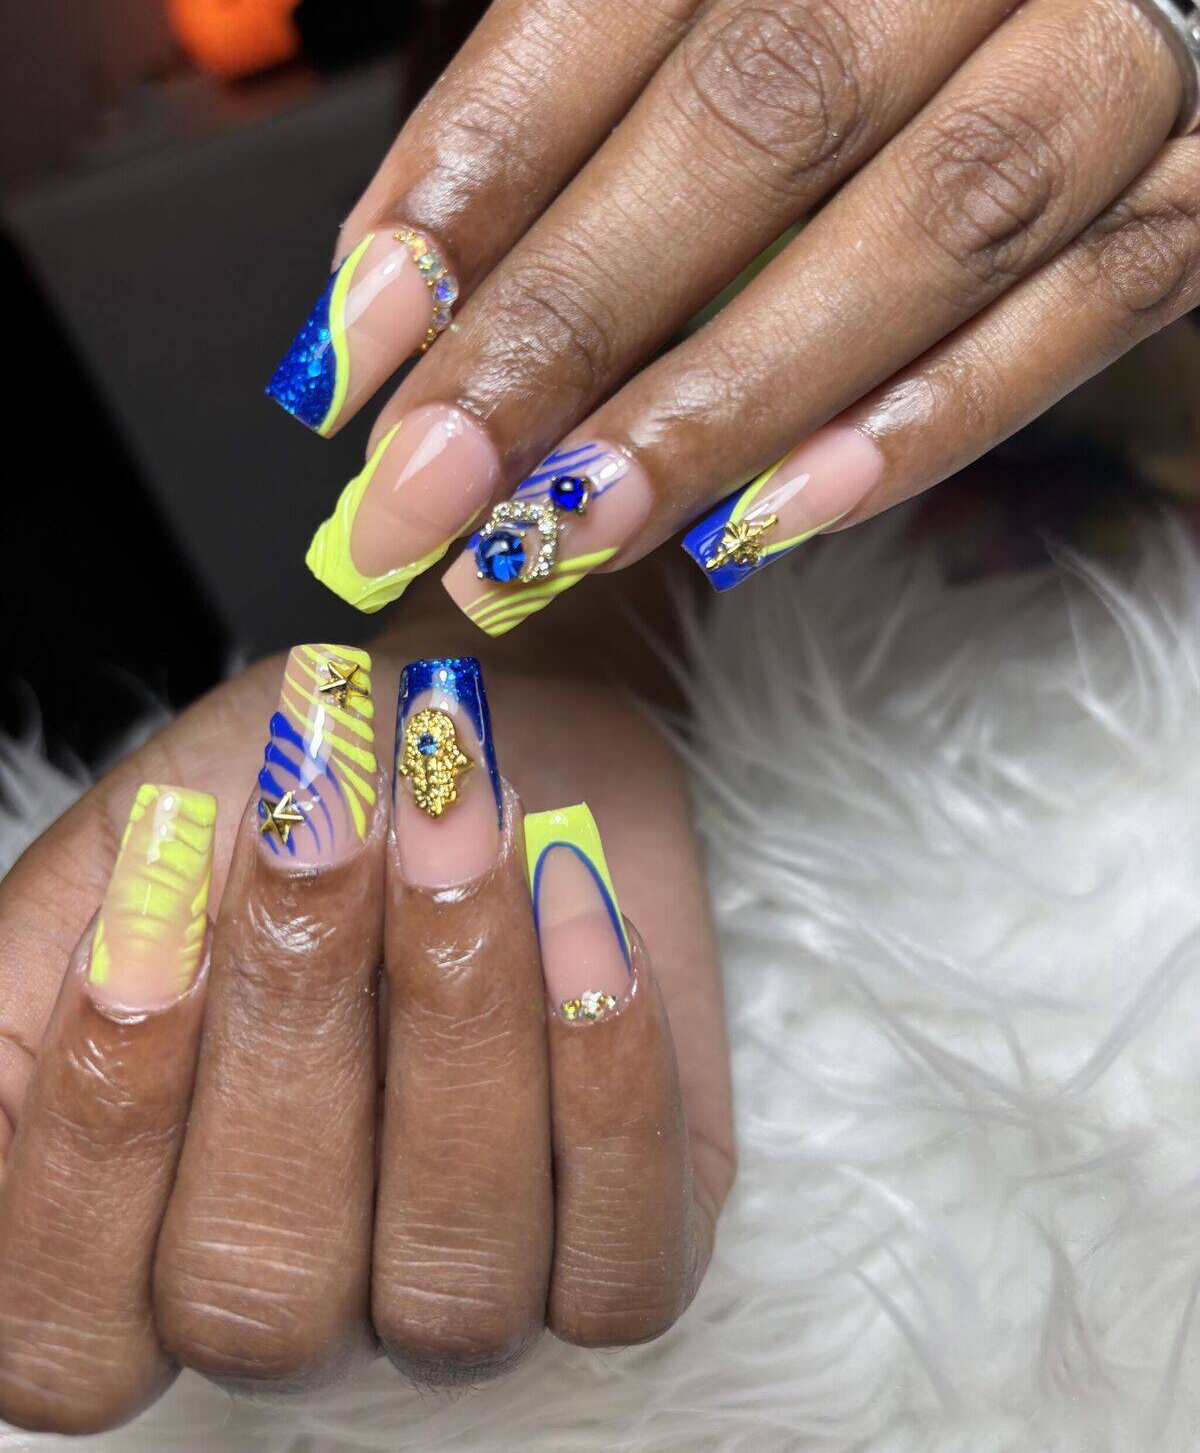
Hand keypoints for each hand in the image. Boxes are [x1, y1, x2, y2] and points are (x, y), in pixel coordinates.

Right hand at [0, 619, 732, 1433]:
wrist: (474, 725)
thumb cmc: (288, 793)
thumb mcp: (138, 859)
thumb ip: (53, 969)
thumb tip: (83, 1014)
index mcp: (143, 1242)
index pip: (70, 1336)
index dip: (99, 1146)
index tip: (139, 930)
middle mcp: (304, 1301)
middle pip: (262, 1299)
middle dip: (288, 1038)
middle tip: (316, 825)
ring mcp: (468, 1290)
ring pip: (451, 1294)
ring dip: (453, 1029)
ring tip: (456, 823)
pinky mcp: (626, 1246)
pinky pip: (623, 1266)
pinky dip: (606, 1079)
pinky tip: (579, 905)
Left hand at [264, 0, 1199, 621]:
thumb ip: (664, 23)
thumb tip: (453, 264)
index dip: (489, 147)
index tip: (362, 334)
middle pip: (772, 96)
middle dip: (576, 316)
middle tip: (430, 487)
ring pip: (946, 206)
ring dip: (736, 394)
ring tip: (574, 530)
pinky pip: (1115, 282)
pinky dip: (941, 410)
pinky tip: (782, 513)